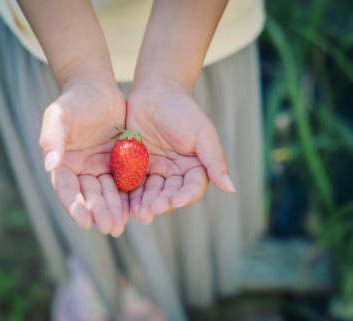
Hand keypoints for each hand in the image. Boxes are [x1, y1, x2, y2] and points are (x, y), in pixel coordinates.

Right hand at [40, 80, 127, 236]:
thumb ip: (52, 140)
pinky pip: (123, 182)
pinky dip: (127, 195)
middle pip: (88, 196)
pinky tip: (135, 208)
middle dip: (98, 212)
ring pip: (106, 193)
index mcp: (62, 163)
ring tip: (121, 225)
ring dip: (113, 209)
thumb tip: (50, 165)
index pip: (65, 189)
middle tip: (110, 227)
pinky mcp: (117, 163)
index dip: (74, 206)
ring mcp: (98, 168)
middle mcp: (79, 170)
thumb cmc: (73, 101)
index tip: (85, 222)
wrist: (96, 89)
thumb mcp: (58, 116)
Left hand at [126, 84, 234, 223]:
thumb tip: (230, 189)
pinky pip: (133, 182)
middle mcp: (175, 172)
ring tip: (139, 214)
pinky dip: (130, 194)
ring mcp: (155, 170)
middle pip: (169, 194)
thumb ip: (214, 161)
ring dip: (145, 204)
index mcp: (194, 167)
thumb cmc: (183, 109)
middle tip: (151, 212)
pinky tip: (126, 203)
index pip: (192, 188)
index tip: (174, 202)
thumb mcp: (202, 133)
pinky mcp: (135, 166)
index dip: (184, 197)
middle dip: (161, 204)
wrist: (155, 92)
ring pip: (151, 192)